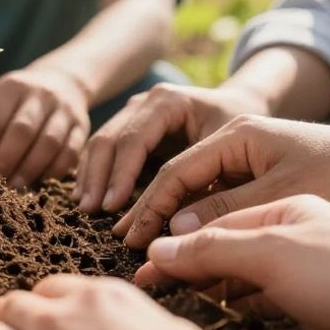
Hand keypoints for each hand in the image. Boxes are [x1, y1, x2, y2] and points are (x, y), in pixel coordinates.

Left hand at [0, 66, 89, 187]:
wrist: (62, 82)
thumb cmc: (17, 101)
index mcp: (12, 87)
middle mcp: (40, 95)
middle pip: (21, 131)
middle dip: (4, 160)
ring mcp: (64, 110)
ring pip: (48, 143)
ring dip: (29, 169)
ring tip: (13, 188)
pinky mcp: (82, 126)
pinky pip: (71, 152)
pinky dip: (54, 171)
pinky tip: (40, 183)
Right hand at [76, 83, 265, 212]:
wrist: (246, 112)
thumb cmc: (246, 135)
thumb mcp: (234, 159)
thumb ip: (210, 187)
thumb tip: (178, 227)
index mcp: (169, 101)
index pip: (135, 140)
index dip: (122, 176)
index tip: (113, 209)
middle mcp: (145, 102)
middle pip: (110, 138)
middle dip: (99, 177)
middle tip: (90, 212)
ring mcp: (135, 112)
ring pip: (101, 142)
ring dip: (91, 176)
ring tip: (84, 209)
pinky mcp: (132, 127)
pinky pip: (105, 149)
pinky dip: (95, 173)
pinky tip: (89, 197)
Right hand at [116, 115, 329, 246]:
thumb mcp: (283, 195)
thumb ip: (226, 212)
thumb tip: (175, 229)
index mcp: (236, 134)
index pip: (175, 172)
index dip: (149, 208)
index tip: (129, 240)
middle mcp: (239, 145)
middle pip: (183, 184)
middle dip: (154, 216)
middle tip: (126, 248)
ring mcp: (255, 166)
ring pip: (204, 200)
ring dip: (182, 227)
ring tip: (155, 257)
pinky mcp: (271, 188)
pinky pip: (228, 211)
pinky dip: (212, 234)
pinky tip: (201, 258)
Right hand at [137, 195, 329, 329]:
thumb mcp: (274, 248)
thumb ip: (212, 245)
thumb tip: (159, 245)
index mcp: (261, 166)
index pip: (189, 183)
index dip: (155, 213)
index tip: (126, 245)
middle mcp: (272, 205)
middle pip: (206, 223)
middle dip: (173, 249)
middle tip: (138, 281)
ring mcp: (288, 250)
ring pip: (227, 262)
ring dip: (198, 279)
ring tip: (164, 300)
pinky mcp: (302, 294)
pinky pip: (252, 296)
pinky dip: (228, 304)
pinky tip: (208, 315)